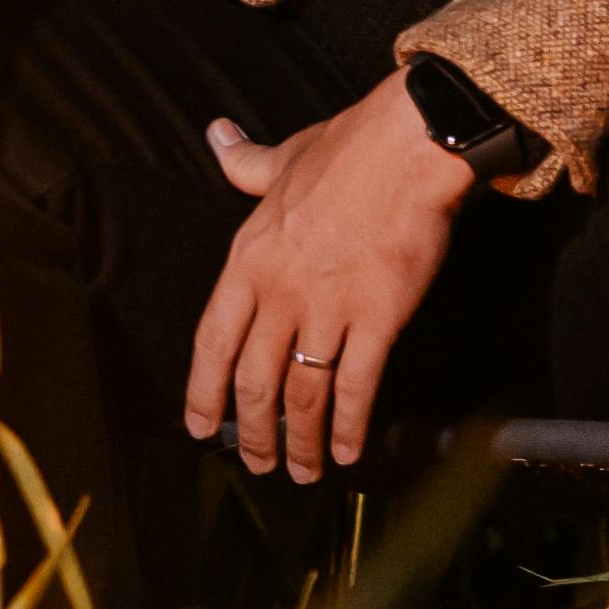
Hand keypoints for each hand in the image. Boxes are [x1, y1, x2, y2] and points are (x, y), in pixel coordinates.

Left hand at [181, 73, 477, 482]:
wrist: (407, 148)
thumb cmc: (347, 151)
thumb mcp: (283, 159)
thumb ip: (245, 163)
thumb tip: (217, 136)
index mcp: (247, 261)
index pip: (211, 342)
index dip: (204, 392)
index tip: (200, 426)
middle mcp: (279, 293)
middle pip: (253, 381)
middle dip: (252, 432)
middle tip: (256, 463)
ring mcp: (328, 309)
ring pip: (302, 394)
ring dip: (301, 441)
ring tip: (303, 472)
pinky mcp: (378, 318)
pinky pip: (357, 387)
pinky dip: (351, 425)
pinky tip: (350, 451)